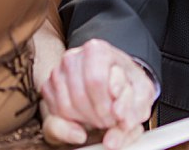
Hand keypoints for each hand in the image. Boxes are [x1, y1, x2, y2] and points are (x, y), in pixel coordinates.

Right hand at [40, 39, 154, 149]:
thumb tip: (111, 142)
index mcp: (97, 49)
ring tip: (102, 117)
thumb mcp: (140, 97)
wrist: (115, 81)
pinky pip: (55, 116)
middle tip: (112, 120)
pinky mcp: (48, 89)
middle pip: (80, 96)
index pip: (97, 80)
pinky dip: (73, 124)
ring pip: (66, 108)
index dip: (109, 105)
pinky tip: (87, 117)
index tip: (120, 116)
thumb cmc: (127, 86)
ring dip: (87, 121)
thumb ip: (130, 117)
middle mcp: (73, 57)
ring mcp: (58, 72)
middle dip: (99, 116)